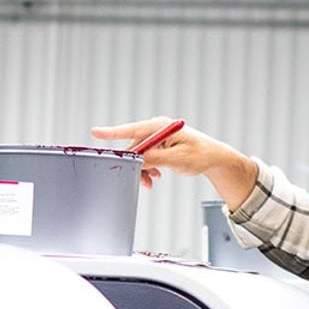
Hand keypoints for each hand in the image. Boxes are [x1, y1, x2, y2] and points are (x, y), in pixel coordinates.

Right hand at [91, 117, 257, 205]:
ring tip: (153, 182)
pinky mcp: (158, 146)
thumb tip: (138, 161)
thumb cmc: (200, 154)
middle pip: (133, 148)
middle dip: (136, 166)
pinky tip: (156, 178)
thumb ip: (157, 159)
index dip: (112, 132)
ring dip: (143, 170)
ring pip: (138, 156)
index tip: (95, 132)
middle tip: (147, 181)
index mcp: (161, 127)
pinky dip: (148, 169)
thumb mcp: (178, 159)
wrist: (213, 158)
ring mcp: (157, 138)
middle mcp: (156, 130)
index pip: (132, 130)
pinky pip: (145, 158)